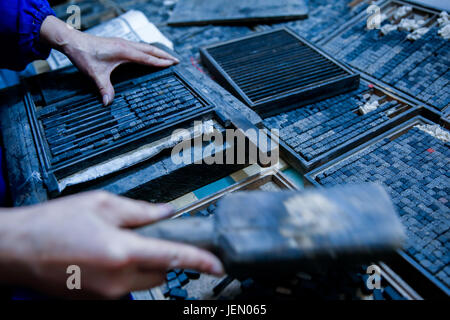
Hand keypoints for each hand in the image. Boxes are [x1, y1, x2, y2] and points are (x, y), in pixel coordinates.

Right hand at [0, 191, 222, 298]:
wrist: (17, 248)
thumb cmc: (53, 224)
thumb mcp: (101, 204)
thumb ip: (140, 210)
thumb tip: (166, 212)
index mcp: (122, 252)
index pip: (173, 256)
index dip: (201, 261)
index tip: (218, 265)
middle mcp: (118, 279)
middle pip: (161, 271)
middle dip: (159, 254)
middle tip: (138, 236)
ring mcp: (106, 295)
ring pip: (144, 281)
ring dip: (141, 264)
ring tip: (114, 245)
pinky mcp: (96, 302)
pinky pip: (124, 287)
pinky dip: (124, 273)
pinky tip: (102, 257)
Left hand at [40, 16, 178, 105]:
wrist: (72, 41)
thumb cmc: (84, 55)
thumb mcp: (95, 74)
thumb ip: (104, 88)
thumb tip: (108, 103)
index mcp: (124, 51)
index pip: (147, 57)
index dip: (160, 62)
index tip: (172, 64)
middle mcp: (126, 45)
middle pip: (150, 49)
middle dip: (164, 54)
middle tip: (176, 60)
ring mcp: (123, 43)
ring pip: (145, 46)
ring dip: (156, 51)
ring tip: (166, 57)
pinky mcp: (118, 43)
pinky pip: (138, 46)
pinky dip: (147, 51)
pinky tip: (148, 55)